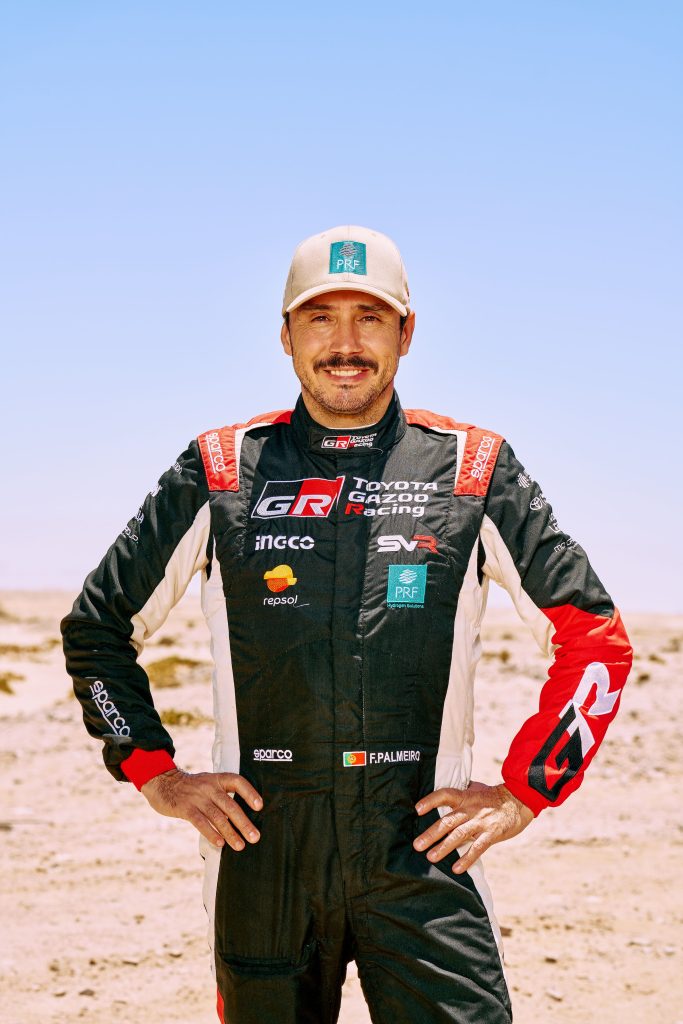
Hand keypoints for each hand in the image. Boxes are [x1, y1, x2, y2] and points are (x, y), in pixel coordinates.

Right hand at [141, 769, 262, 850]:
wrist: (163, 783)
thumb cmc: (192, 788)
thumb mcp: (208, 784)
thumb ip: (222, 796)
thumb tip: (240, 817)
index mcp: (217, 779)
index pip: (237, 782)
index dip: (249, 793)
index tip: (259, 806)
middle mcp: (209, 787)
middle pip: (230, 805)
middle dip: (244, 823)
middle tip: (255, 837)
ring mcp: (197, 798)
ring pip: (217, 817)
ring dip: (230, 833)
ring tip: (240, 845)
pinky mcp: (185, 809)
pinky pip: (201, 822)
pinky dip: (211, 833)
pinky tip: (219, 844)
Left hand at [413, 781, 533, 873]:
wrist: (520, 799)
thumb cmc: (494, 796)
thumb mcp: (476, 788)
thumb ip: (460, 793)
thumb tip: (443, 795)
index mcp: (465, 796)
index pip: (444, 795)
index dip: (430, 801)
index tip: (416, 809)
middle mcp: (470, 809)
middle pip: (447, 821)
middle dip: (431, 834)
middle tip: (417, 845)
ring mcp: (481, 822)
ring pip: (459, 835)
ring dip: (444, 847)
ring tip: (431, 857)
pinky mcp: (492, 834)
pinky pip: (478, 848)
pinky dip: (467, 859)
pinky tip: (457, 869)